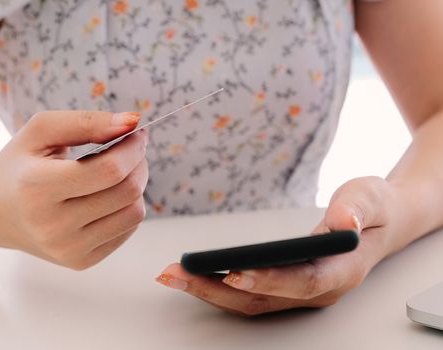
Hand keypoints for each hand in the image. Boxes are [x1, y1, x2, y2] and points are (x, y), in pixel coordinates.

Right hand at [0, 110, 147, 269]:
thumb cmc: (21, 164)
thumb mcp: (41, 131)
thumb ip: (87, 122)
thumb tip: (132, 122)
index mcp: (37, 187)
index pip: (109, 170)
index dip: (132, 149)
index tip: (136, 134)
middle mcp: (51, 226)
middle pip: (127, 192)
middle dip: (138, 164)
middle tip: (130, 150)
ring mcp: (67, 249)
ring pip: (134, 214)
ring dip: (137, 186)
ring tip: (118, 173)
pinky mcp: (80, 262)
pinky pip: (128, 230)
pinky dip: (126, 208)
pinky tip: (106, 197)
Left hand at [156, 176, 398, 314]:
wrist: (378, 224)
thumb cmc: (373, 209)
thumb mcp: (370, 198)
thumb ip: (357, 210)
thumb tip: (343, 223)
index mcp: (342, 271)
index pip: (303, 281)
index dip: (269, 280)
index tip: (233, 273)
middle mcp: (319, 290)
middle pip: (264, 299)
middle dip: (217, 289)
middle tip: (176, 273)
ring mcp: (300, 293)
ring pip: (250, 302)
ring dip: (209, 291)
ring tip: (172, 275)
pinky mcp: (286, 287)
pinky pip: (249, 294)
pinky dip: (218, 287)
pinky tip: (193, 275)